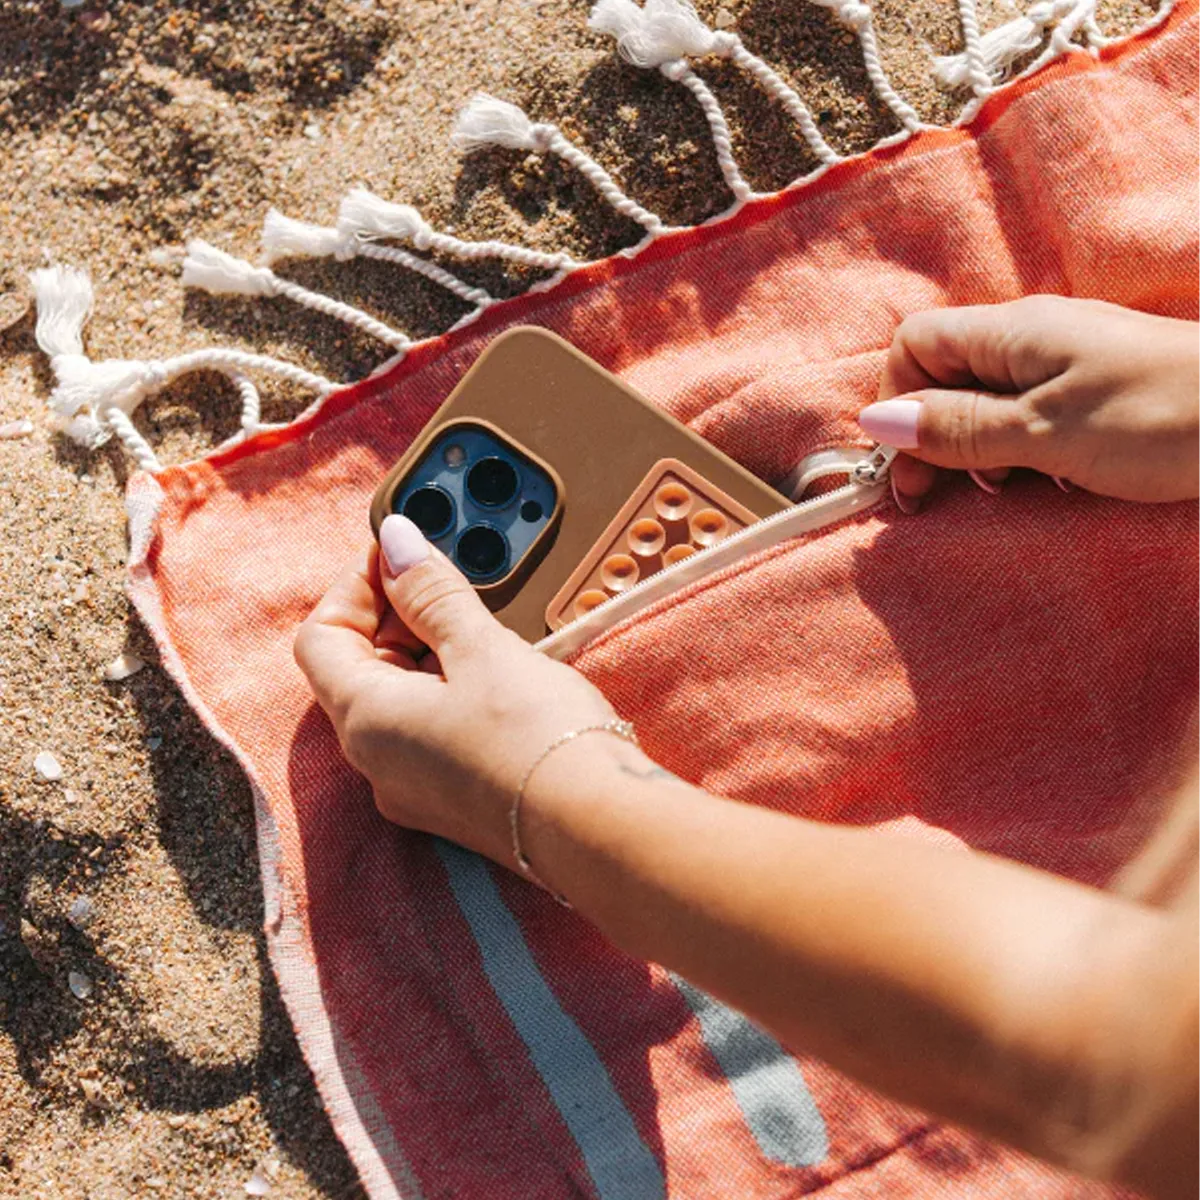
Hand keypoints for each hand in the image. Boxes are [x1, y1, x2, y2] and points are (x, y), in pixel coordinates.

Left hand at [293, 514, 617, 864]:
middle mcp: (377, 762)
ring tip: (481, 627)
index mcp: (365, 720)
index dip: (356, 587)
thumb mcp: (482, 649)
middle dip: (394, 617)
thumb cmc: (538, 741)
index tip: (402, 556)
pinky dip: (449, 692)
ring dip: (426, 653)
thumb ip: (431, 593)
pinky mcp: (456, 802)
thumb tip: (396, 543)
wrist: (602, 830)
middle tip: (447, 584)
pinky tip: (498, 677)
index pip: (321, 637)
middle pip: (356, 670)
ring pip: (397, 702)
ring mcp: (416, 789)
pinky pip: (430, 733)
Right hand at [857, 295, 1199, 510]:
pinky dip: (1021, 451)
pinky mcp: (1094, 391)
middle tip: (943, 496)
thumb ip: (958, 427)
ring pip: (983, 401)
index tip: (910, 471)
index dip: (896, 402)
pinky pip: (1028, 416)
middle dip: (932, 437)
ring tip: (1008, 488)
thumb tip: (876, 422)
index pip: (913, 345)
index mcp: (1012, 333)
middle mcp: (1031, 338)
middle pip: (943, 375)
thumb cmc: (1164, 419)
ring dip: (978, 449)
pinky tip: (1049, 479)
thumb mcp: (1046, 432)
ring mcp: (1065, 363)